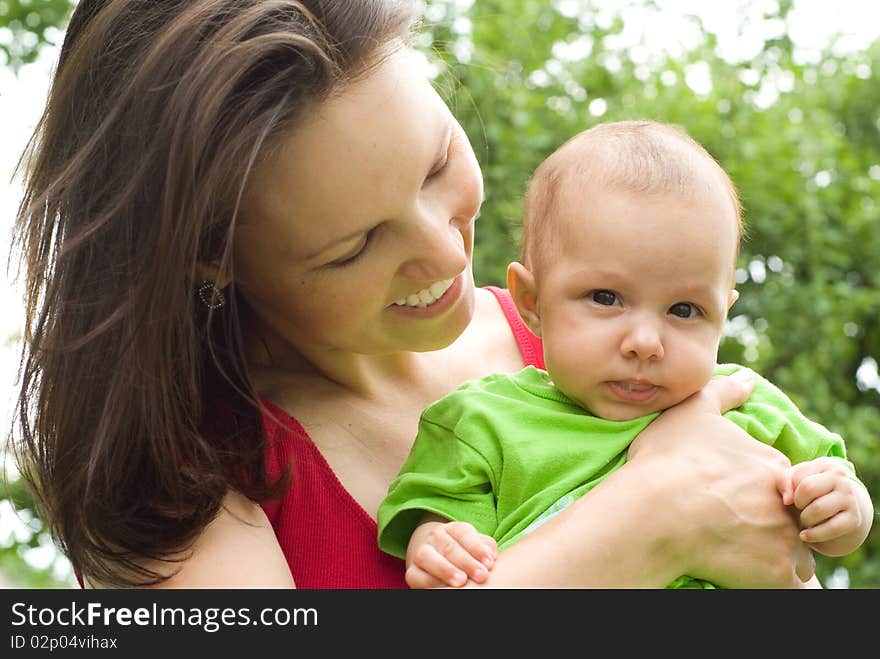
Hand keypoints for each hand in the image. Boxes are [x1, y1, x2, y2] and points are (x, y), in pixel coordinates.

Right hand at [405, 518, 497, 588]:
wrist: (435, 555)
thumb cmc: (465, 552)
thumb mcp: (476, 546)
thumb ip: (486, 547)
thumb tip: (491, 555)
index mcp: (453, 529)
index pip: (464, 533)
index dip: (477, 547)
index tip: (490, 563)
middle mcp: (435, 537)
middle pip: (449, 546)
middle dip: (466, 562)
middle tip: (482, 575)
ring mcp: (421, 552)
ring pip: (427, 556)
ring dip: (445, 569)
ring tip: (461, 582)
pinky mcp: (412, 571)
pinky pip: (416, 575)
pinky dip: (429, 581)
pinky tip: (443, 588)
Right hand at [628, 370, 815, 586]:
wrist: (654, 511)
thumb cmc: (668, 460)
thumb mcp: (693, 412)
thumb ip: (724, 392)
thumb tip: (748, 378)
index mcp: (770, 464)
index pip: (781, 483)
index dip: (754, 492)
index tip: (726, 498)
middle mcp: (786, 502)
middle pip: (788, 517)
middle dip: (766, 523)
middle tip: (727, 525)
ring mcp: (784, 539)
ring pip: (794, 552)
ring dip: (772, 554)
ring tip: (732, 552)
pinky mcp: (775, 573)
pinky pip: (786, 583)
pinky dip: (768, 580)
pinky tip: (738, 572)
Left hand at [783, 457, 871, 555]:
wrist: (843, 512)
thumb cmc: (811, 493)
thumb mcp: (796, 481)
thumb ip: (784, 481)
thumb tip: (787, 500)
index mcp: (826, 465)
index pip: (798, 476)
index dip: (790, 490)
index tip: (794, 497)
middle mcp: (841, 479)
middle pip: (808, 488)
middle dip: (798, 503)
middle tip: (799, 509)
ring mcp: (849, 498)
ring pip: (817, 509)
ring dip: (805, 519)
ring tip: (805, 520)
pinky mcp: (854, 519)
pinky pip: (830, 528)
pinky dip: (814, 534)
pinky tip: (805, 536)